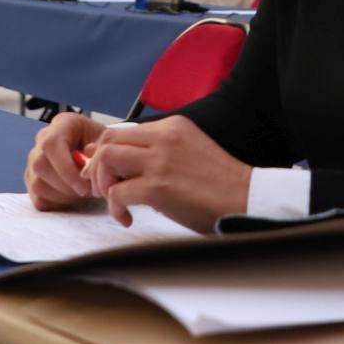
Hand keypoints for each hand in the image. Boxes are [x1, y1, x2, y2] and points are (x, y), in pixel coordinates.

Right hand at [24, 113, 106, 210]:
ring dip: (63, 196)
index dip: (66, 169)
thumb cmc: (104, 147)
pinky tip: (73, 197)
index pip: (51, 145)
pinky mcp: (33, 179)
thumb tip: (86, 167)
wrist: (101, 155)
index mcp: (62, 124)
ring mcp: (35, 160)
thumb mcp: (108, 144)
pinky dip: (57, 203)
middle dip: (66, 185)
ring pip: (37, 184)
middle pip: (40, 165)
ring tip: (83, 193)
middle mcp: (43, 139)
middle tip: (88, 192)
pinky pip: (38, 198)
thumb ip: (99, 153)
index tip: (85, 187)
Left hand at [83, 116, 250, 232]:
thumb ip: (160, 150)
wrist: (246, 199)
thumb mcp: (189, 150)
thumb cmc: (220, 183)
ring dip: (101, 182)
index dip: (106, 150)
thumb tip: (126, 164)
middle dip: (97, 164)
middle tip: (102, 186)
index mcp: (172, 126)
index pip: (123, 130)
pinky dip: (115, 208)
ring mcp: (159, 161)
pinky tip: (127, 217)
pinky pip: (116, 193)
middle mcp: (163, 137)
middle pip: (108, 139)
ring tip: (112, 200)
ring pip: (106, 159)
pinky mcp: (157, 187)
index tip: (104, 170)